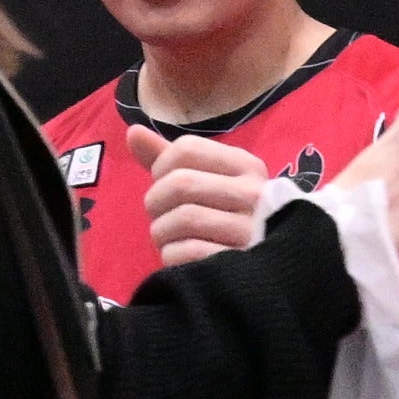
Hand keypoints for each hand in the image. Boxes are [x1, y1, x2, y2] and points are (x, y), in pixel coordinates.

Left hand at [140, 129, 275, 270]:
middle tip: (160, 215)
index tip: (163, 182)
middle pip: (181, 183)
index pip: (186, 149)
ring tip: (168, 237)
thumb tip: (132, 132)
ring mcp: (250, 230)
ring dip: (161, 232)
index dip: (161, 166)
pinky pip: (188, 252)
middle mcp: (254, 194)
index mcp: (246, 165)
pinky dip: (171, 256)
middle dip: (156, 201)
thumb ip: (168, 157)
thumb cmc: (226, 215)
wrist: (265, 266)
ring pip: (183, 219)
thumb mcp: (205, 179)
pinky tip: (179, 257)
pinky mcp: (238, 263)